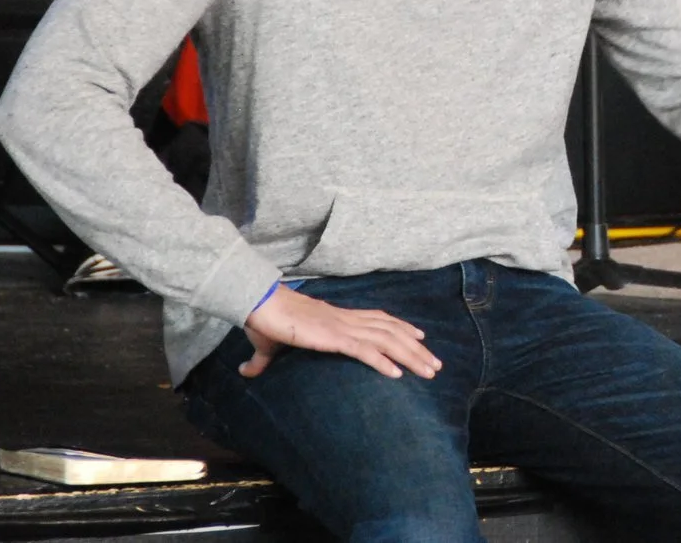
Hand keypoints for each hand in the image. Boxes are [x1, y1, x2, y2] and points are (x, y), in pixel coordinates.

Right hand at [242, 285, 442, 380]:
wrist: (258, 305)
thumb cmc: (264, 321)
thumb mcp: (269, 345)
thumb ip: (263, 359)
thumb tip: (245, 370)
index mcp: (338, 317)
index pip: (380, 320)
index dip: (402, 328)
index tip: (420, 337)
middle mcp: (347, 320)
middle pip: (392, 332)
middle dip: (417, 349)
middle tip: (435, 364)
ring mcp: (342, 328)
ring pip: (387, 341)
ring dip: (411, 356)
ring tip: (429, 371)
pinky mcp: (332, 338)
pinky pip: (364, 351)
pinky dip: (383, 362)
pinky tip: (397, 374)